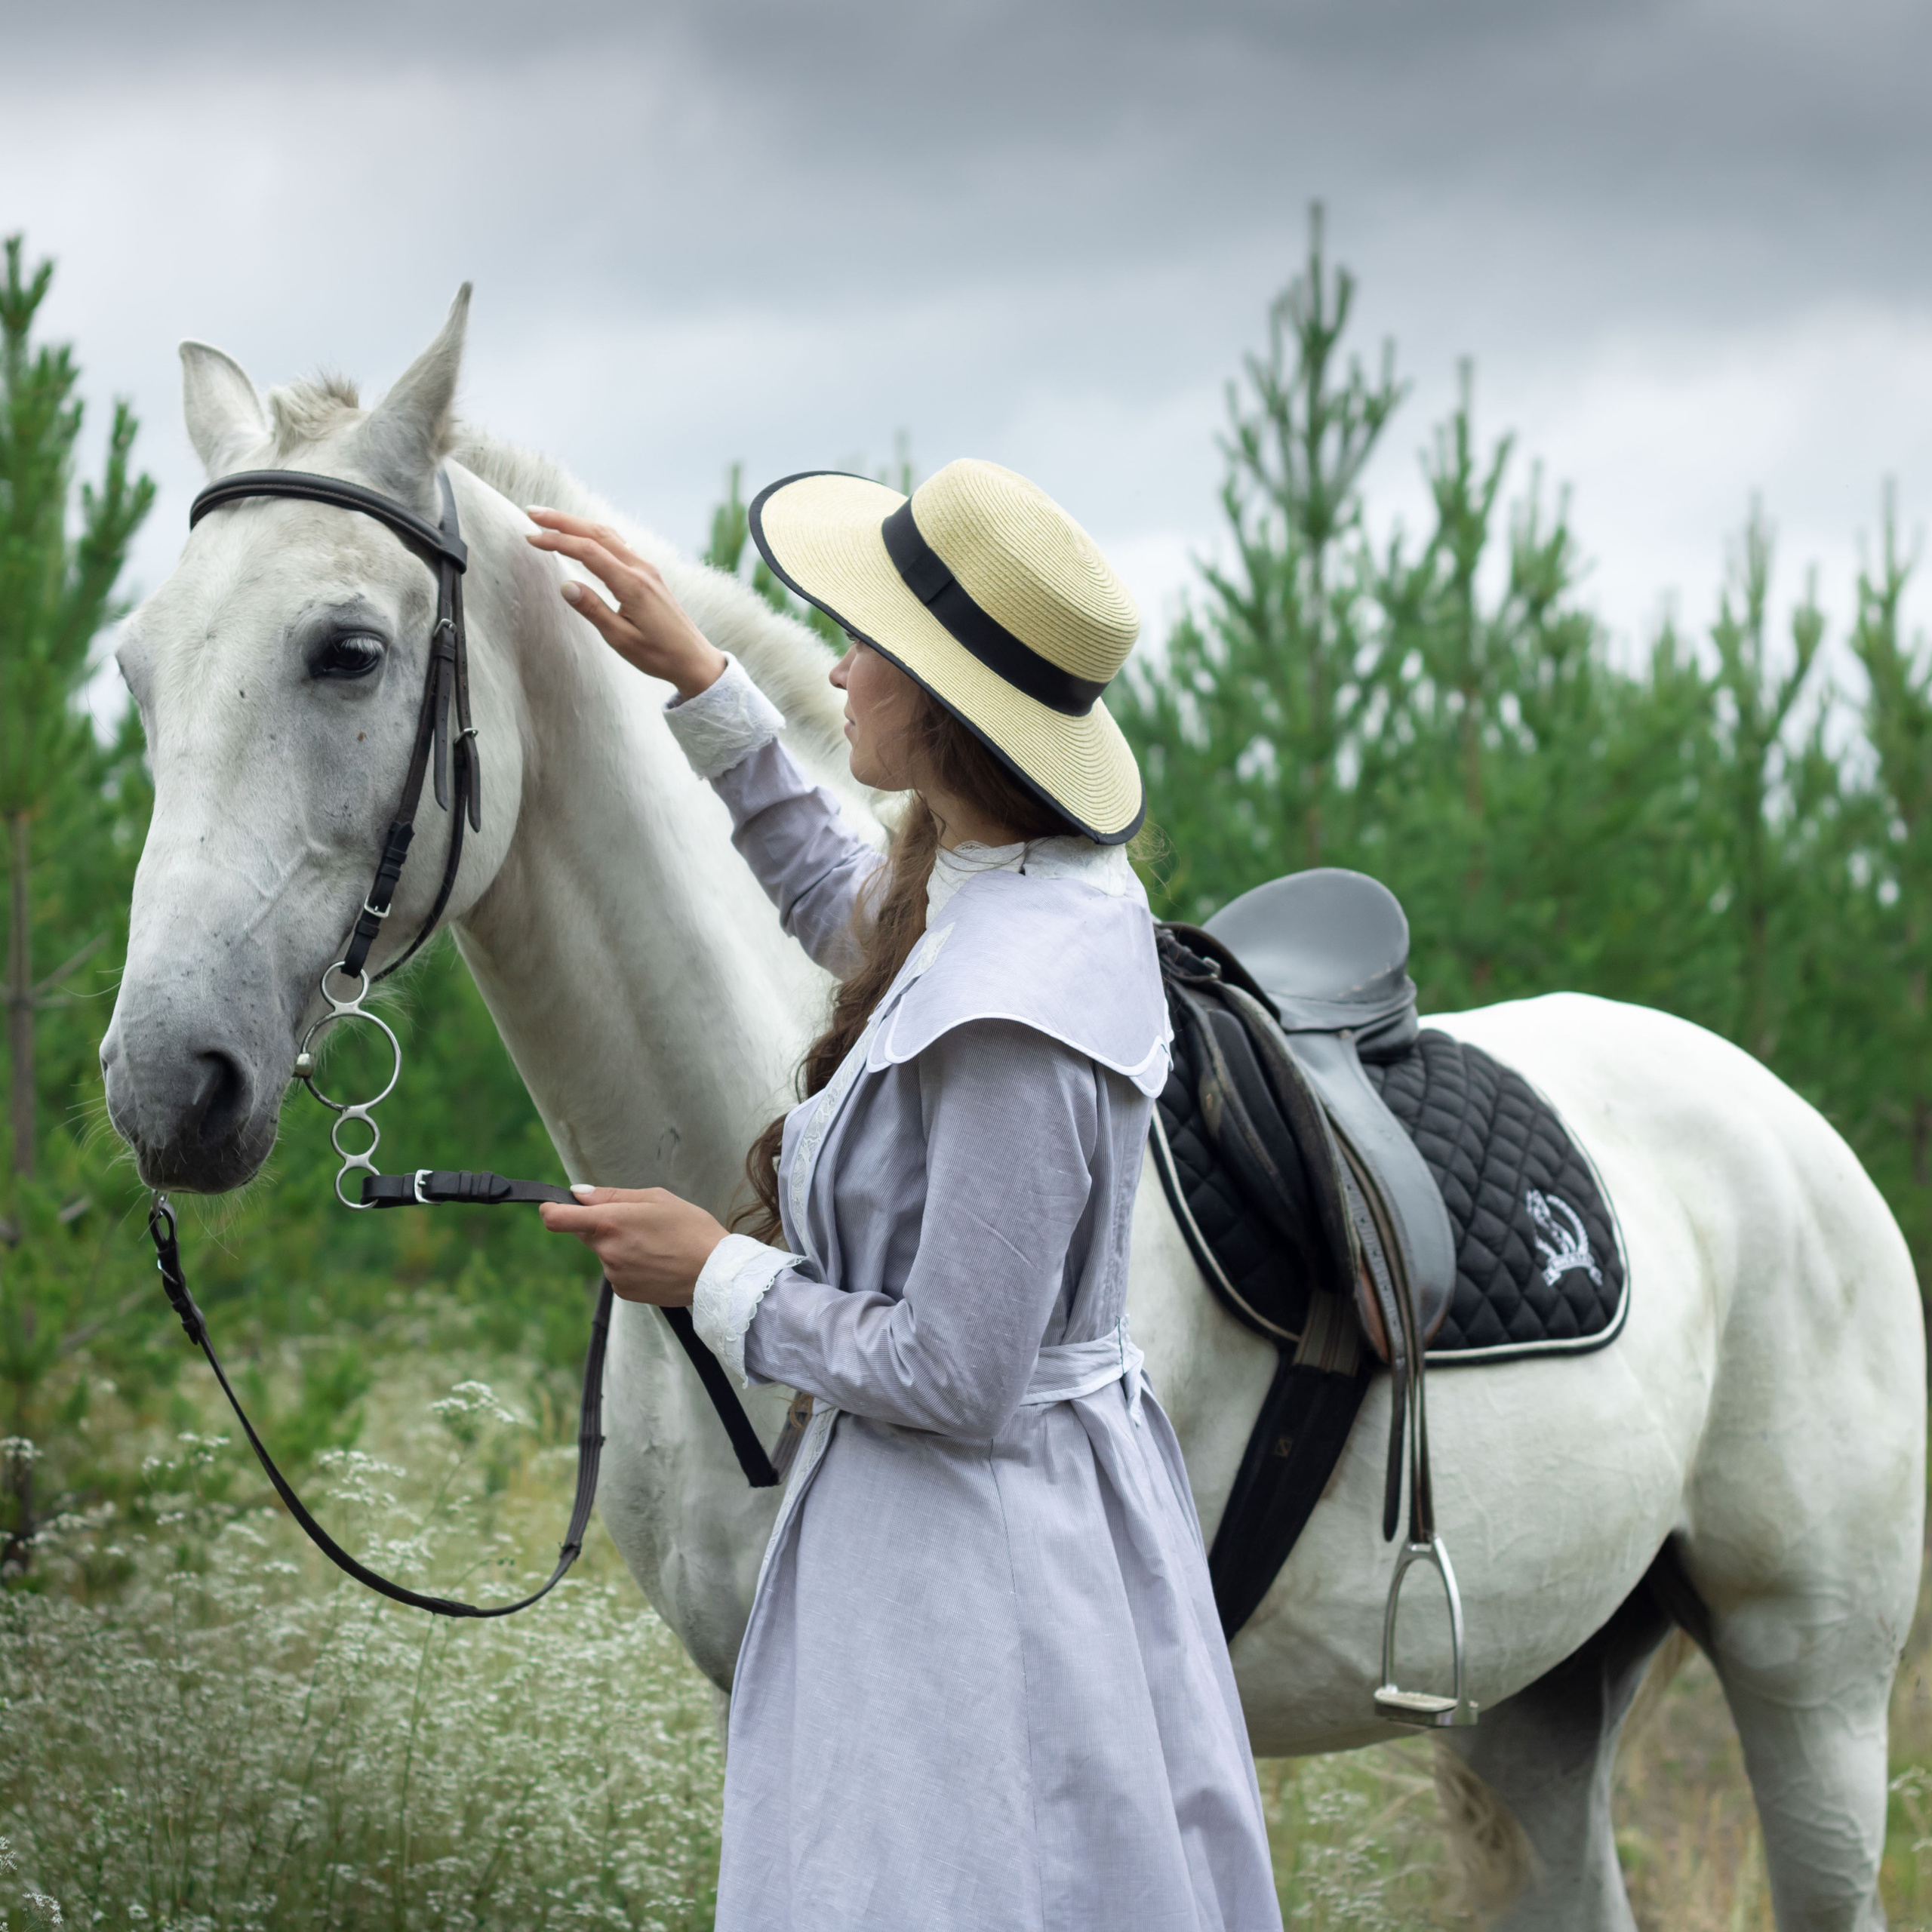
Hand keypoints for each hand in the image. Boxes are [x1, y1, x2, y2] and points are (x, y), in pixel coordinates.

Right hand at [525, 508, 727, 699]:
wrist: (694, 660)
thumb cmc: (659, 655)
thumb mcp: (621, 639)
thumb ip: (593, 610)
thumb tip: (565, 585)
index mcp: (632, 584)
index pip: (588, 551)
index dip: (557, 541)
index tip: (530, 537)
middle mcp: (641, 569)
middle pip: (597, 533)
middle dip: (563, 521)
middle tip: (533, 513)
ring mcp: (647, 569)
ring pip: (609, 535)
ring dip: (579, 524)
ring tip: (551, 520)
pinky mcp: (649, 575)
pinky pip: (619, 544)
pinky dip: (596, 534)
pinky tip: (584, 535)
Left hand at [538, 1185, 727, 1306]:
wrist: (715, 1273)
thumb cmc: (691, 1228)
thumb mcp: (656, 1198)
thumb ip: (611, 1195)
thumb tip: (578, 1193)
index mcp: (611, 1222)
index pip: (557, 1219)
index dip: (550, 1210)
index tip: (553, 1206)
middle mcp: (606, 1250)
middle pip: (585, 1233)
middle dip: (602, 1225)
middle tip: (638, 1222)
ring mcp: (614, 1274)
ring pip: (604, 1252)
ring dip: (619, 1246)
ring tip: (656, 1245)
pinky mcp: (623, 1291)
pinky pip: (616, 1271)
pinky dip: (629, 1264)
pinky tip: (656, 1261)